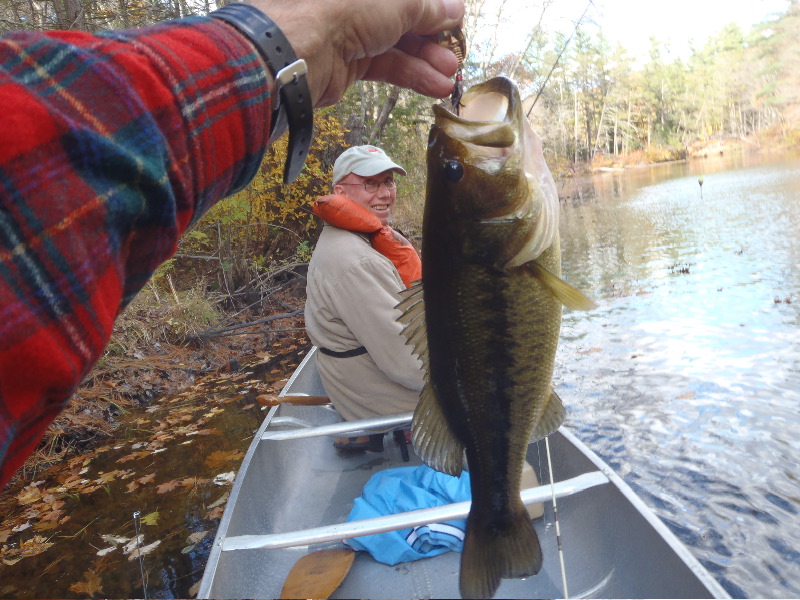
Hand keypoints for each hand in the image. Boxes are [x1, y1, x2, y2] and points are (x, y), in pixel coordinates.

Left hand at [247, 0, 464, 106]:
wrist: (298, 53)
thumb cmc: (341, 10)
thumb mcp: (398, 2)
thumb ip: (427, 8)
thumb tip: (453, 10)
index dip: (432, 7)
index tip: (455, 21)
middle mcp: (355, 4)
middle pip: (403, 18)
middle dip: (433, 36)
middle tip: (455, 52)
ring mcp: (351, 34)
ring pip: (397, 45)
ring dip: (427, 61)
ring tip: (449, 76)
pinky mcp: (348, 64)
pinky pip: (386, 67)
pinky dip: (411, 76)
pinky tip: (434, 85)